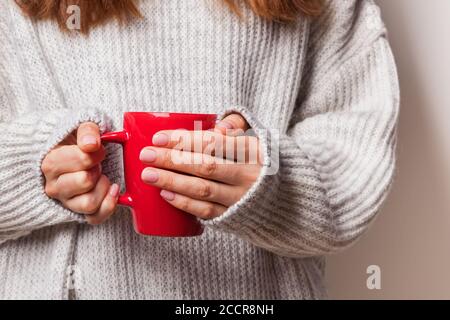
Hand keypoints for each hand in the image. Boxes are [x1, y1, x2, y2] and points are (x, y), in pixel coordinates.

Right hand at [41, 122, 118, 224]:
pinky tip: (113, 190)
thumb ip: (87, 131)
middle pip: (84, 181)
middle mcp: (54, 186)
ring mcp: (66, 201)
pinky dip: (108, 205)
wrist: (79, 153)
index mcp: (50, 163)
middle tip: (97, 164)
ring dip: (102, 187)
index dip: (96, 153)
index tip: (97, 148)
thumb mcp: (82, 127)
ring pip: (89, 203)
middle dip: (97, 170)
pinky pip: (95, 218)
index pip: (81, 160)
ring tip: (101, 176)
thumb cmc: (80, 141)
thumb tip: (91, 144)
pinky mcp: (78, 212)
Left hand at [139, 114, 261, 219]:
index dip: (184, 140)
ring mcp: (242, 198)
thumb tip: (218, 126)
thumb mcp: (259, 137)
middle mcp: (249, 176)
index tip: (159, 137)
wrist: (288, 198)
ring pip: (203, 190)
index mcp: (254, 151)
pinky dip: (184, 204)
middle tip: (146, 155)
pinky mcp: (234, 216)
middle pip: (205, 166)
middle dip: (172, 160)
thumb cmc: (263, 161)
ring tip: (148, 174)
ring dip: (173, 182)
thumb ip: (238, 124)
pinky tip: (165, 194)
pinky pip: (206, 212)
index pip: (214, 143)